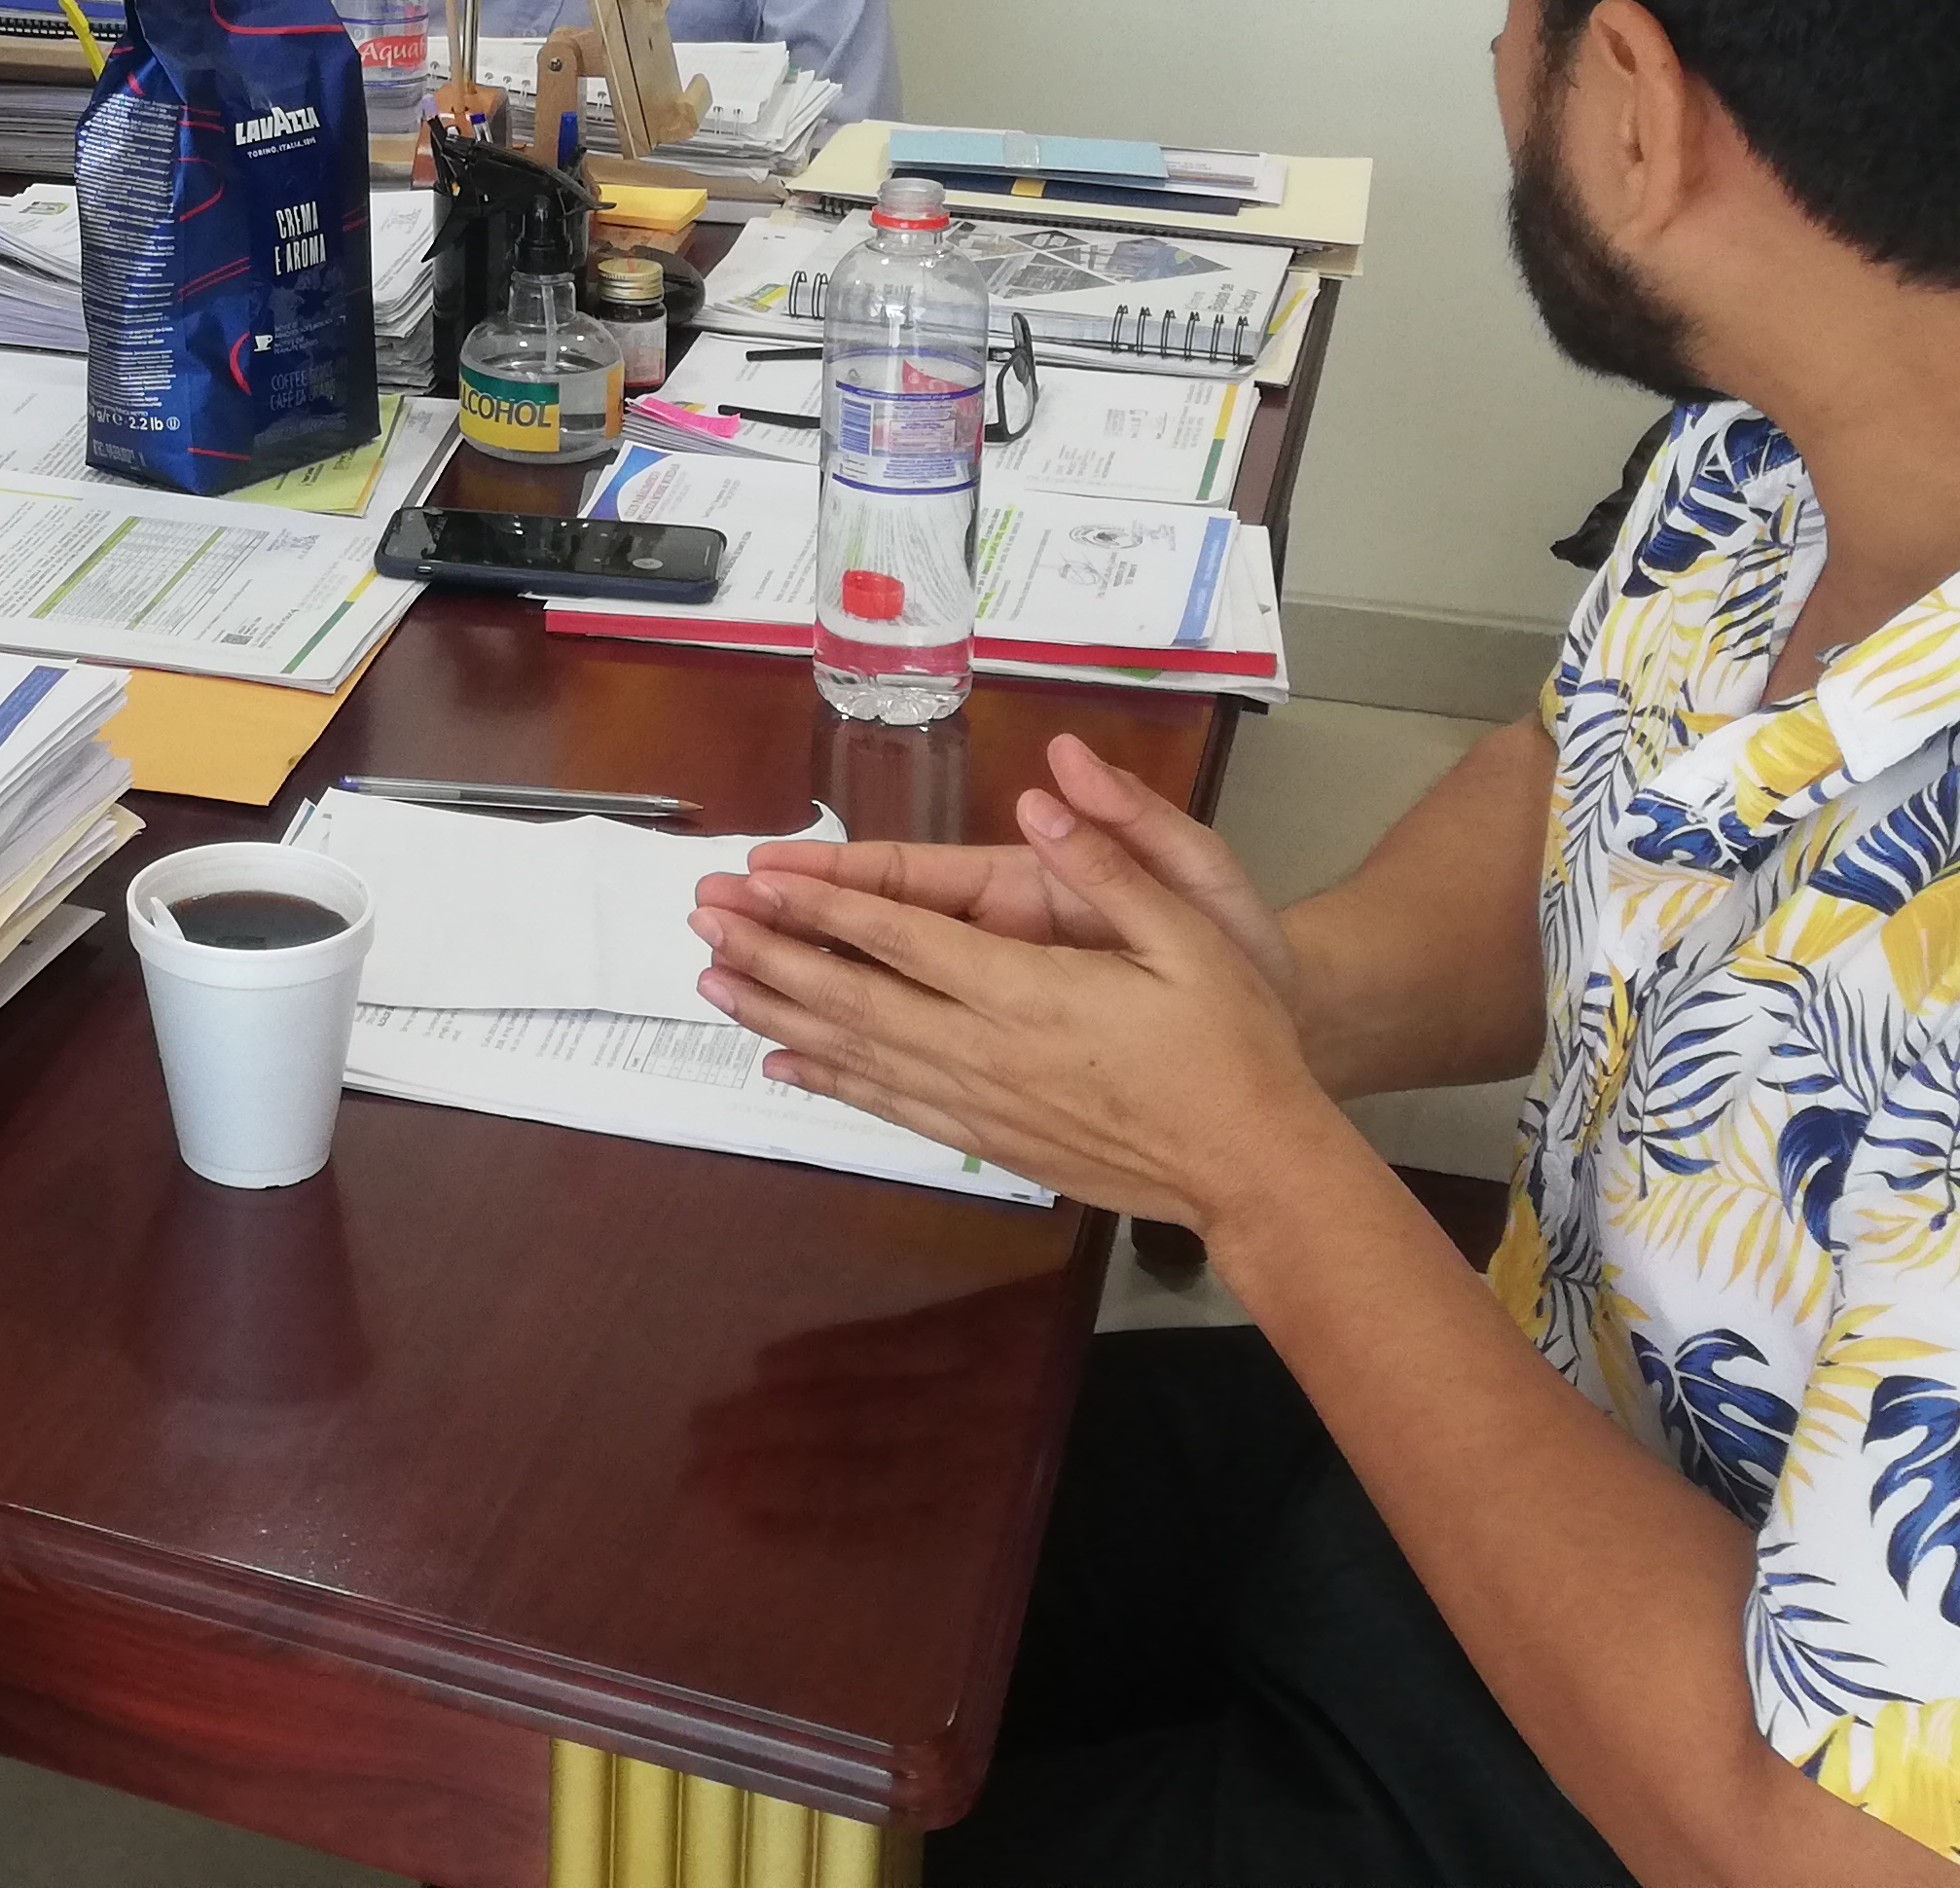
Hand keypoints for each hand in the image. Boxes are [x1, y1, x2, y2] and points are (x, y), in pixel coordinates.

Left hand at [689, 736, 1341, 1232]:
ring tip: (711, 982)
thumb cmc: (1235, 1043)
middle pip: (855, 996)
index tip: (755, 880)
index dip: (820, 905)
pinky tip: (783, 1065)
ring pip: (858, 1053)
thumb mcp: (1195, 935)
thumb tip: (1049, 793)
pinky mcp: (993, 1141)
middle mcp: (988, 1050)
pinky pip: (891, 1106)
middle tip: (700, 919)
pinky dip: (830, 1080)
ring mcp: (983, 1102)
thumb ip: (1115, 863)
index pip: (901, 937)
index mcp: (1030, 991)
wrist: (1259, 1166)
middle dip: (771, 953)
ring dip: (780, 1014)